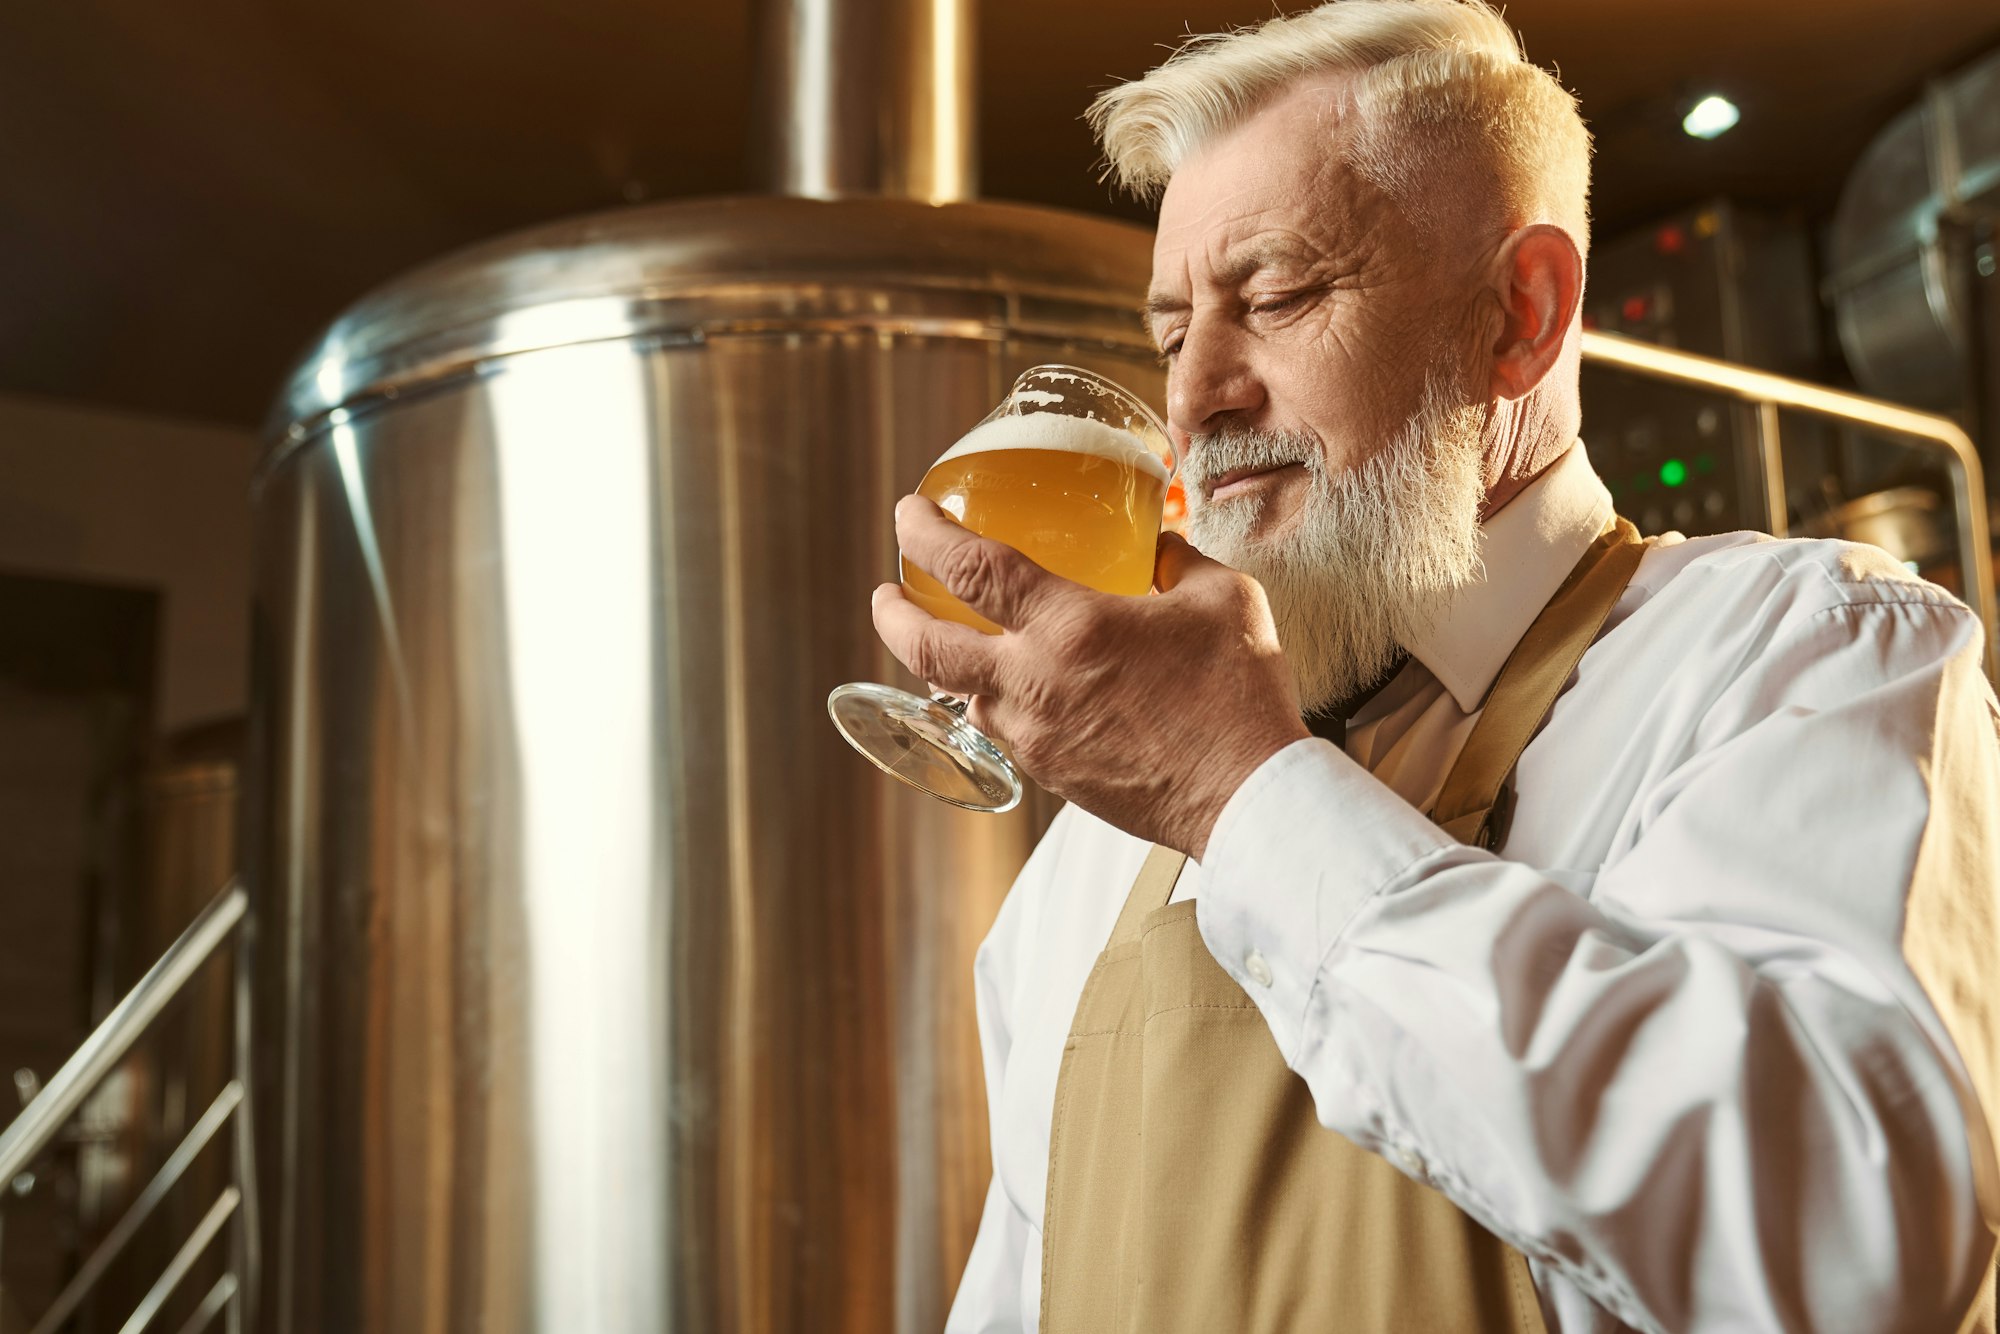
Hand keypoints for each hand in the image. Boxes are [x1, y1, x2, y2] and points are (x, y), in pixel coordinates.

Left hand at [871, 496, 1309, 858]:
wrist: (1247, 798)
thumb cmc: (1238, 697)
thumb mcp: (1223, 600)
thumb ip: (1179, 562)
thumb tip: (1160, 546)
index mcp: (1069, 626)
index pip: (969, 567)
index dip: (926, 533)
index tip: (910, 513)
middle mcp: (1034, 683)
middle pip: (925, 647)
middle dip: (892, 613)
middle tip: (886, 591)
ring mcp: (1036, 737)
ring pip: (961, 697)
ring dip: (946, 665)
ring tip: (953, 641)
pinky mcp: (1052, 776)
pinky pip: (1005, 731)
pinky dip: (997, 704)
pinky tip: (1021, 691)